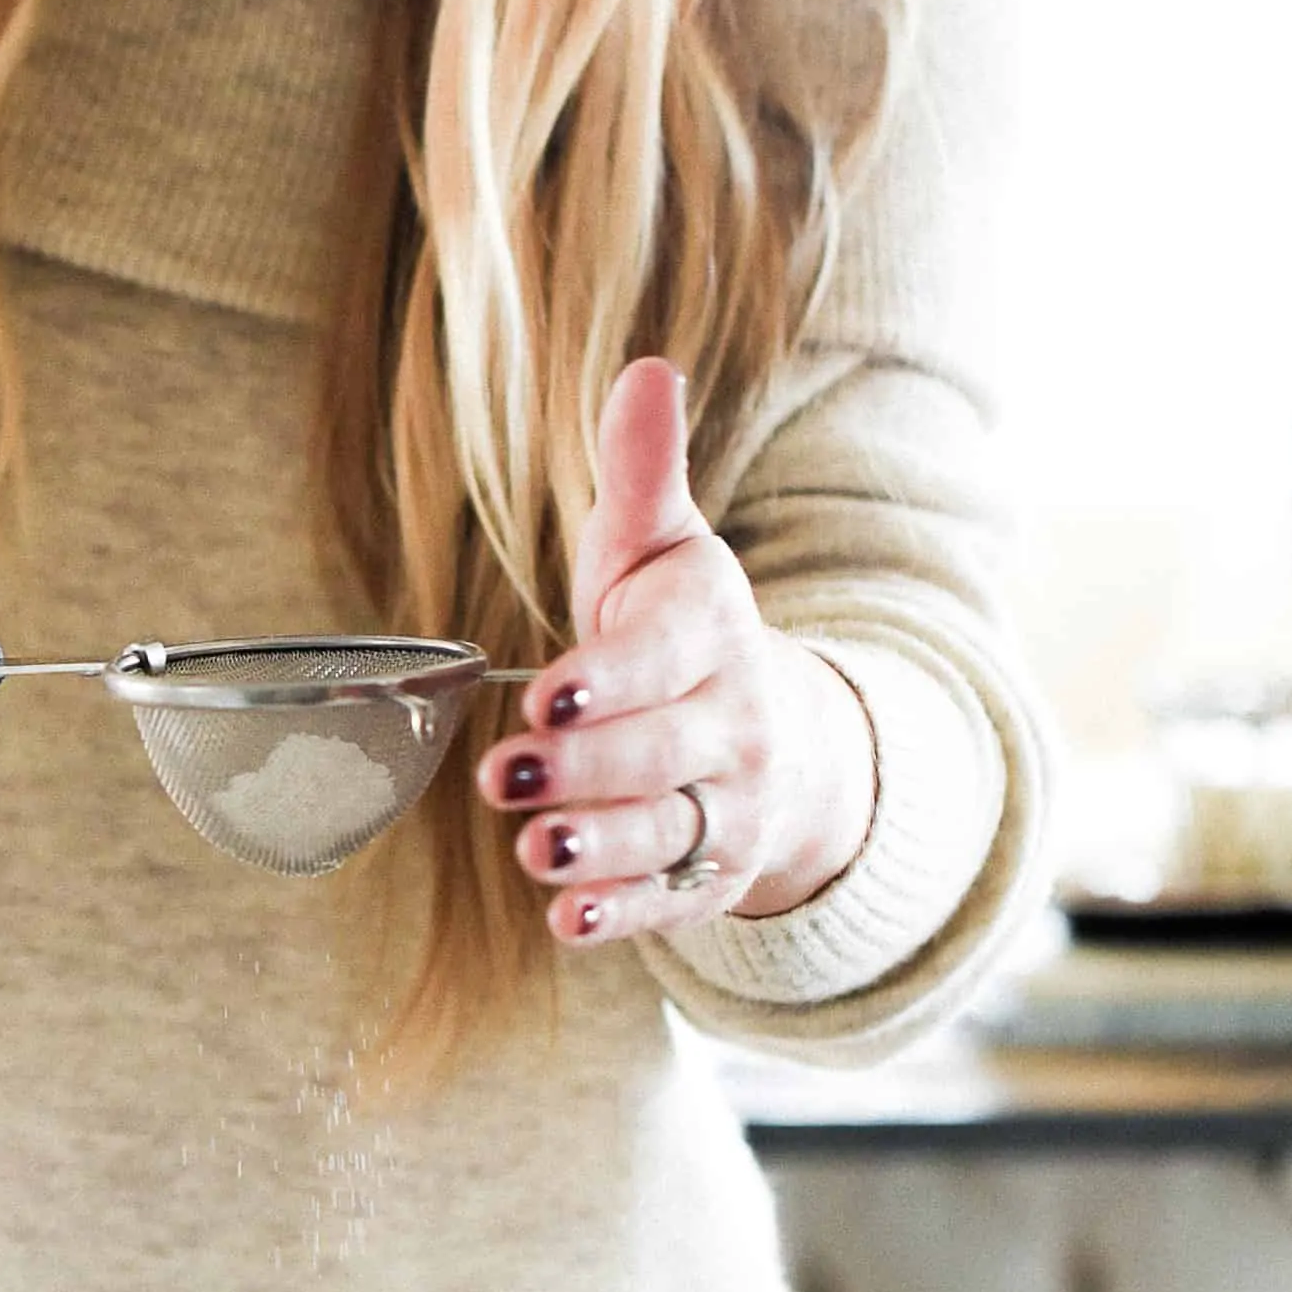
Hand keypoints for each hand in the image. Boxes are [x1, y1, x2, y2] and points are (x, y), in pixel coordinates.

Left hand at [475, 358, 875, 943]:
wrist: (787, 743)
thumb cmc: (680, 634)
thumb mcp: (663, 552)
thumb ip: (643, 476)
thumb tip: (645, 370)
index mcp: (713, 636)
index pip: (663, 659)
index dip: (608, 680)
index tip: (550, 694)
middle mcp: (733, 726)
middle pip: (659, 753)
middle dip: (585, 769)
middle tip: (504, 776)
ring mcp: (726, 809)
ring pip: (663, 834)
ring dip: (597, 847)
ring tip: (534, 853)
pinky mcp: (706, 879)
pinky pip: (666, 903)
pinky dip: (618, 917)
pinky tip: (566, 920)